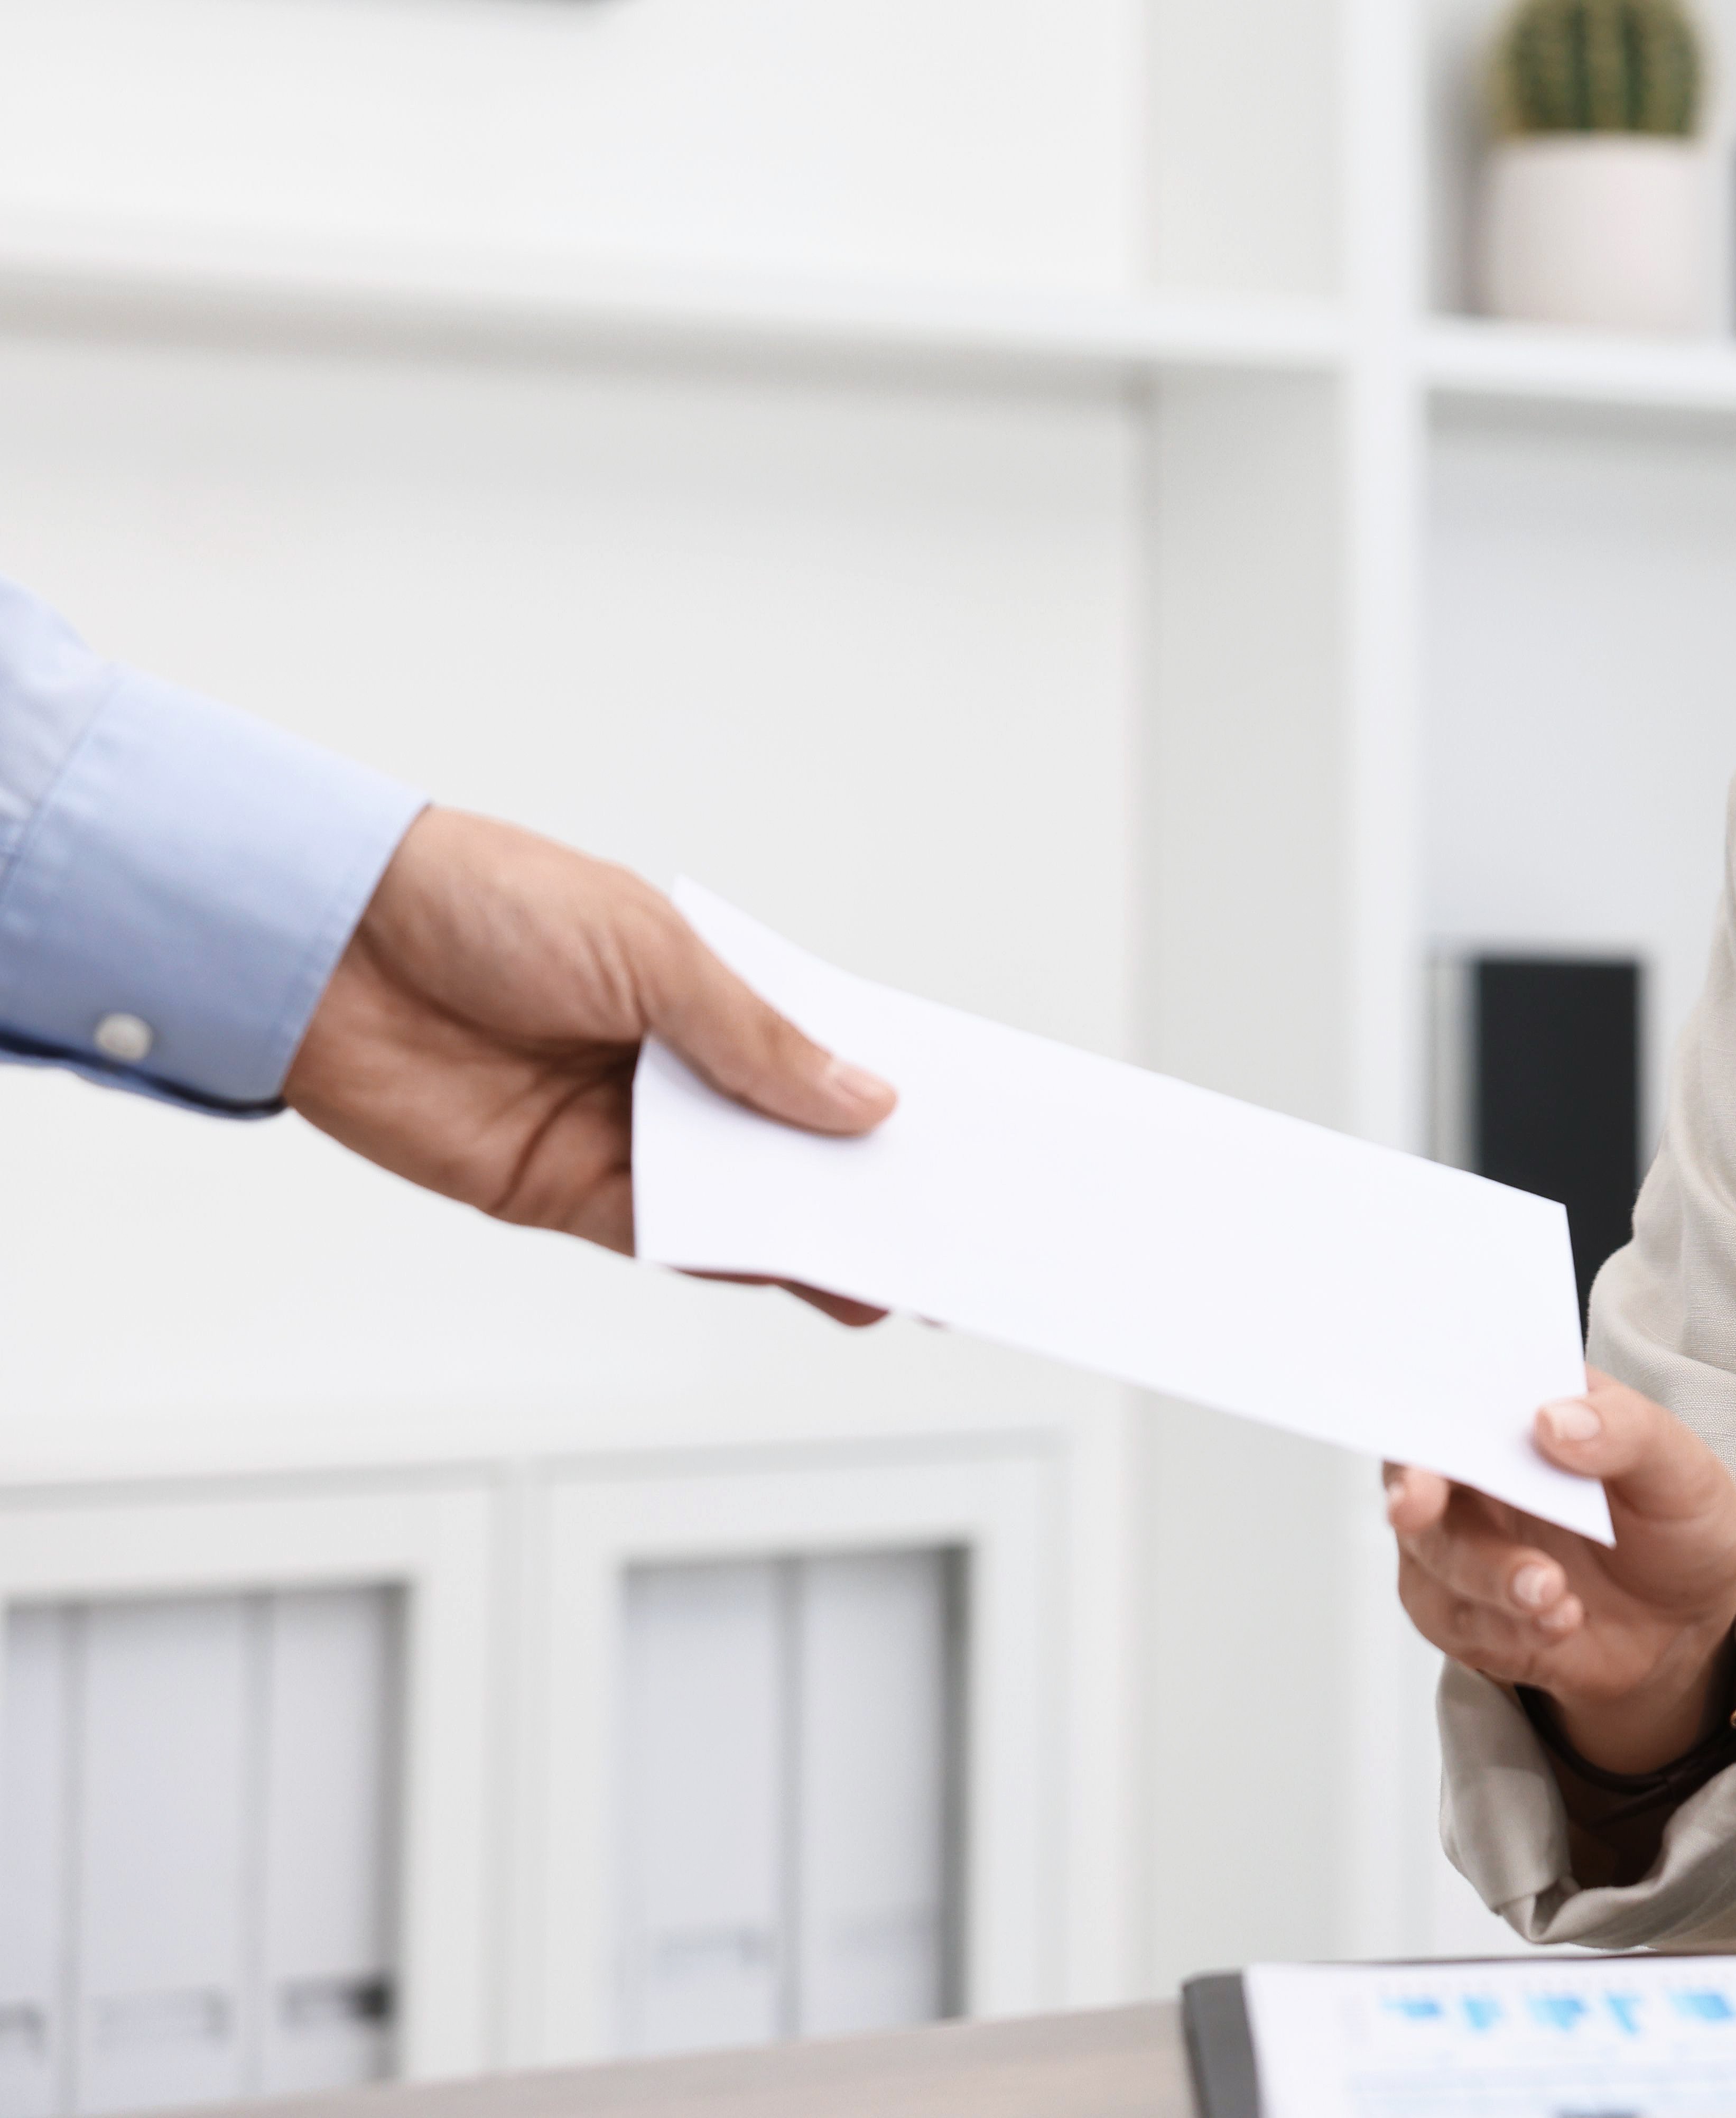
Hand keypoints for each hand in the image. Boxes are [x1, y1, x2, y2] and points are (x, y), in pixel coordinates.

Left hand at [282, 806, 896, 1318]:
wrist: (330, 947)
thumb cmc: (484, 904)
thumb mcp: (653, 955)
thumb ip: (758, 1042)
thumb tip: (864, 1101)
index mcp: (706, 991)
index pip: (820, 1053)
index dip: (889, 1094)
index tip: (965, 1133)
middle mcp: (671, 1067)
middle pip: (790, 1139)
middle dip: (867, 1180)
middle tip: (951, 1225)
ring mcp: (621, 1132)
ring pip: (738, 1199)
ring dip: (811, 1233)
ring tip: (892, 1270)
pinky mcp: (562, 1189)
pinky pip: (665, 1235)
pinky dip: (729, 1257)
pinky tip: (794, 1271)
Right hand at [1388, 1373, 1735, 1773]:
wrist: (1685, 1625)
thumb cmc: (1676, 1524)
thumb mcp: (1679, 1468)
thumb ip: (1626, 1431)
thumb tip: (1552, 1419)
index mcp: (1523, 1413)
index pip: (1453, 1391)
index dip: (1426, 1405)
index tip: (1425, 1428)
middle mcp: (1479, 1475)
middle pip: (1418, 1476)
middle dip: (1420, 1498)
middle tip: (1423, 1507)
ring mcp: (1465, 1546)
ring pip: (1433, 1557)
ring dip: (1488, 1577)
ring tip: (1554, 1595)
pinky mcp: (1468, 1614)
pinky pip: (1458, 1623)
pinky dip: (1507, 1630)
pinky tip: (1560, 1623)